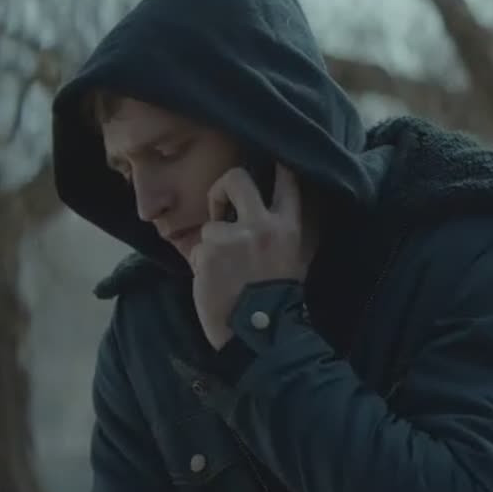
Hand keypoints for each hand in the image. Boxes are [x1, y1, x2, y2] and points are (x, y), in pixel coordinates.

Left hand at [192, 163, 309, 349]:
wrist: (261, 332)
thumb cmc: (278, 299)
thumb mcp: (294, 259)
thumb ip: (282, 233)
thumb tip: (270, 213)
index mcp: (288, 226)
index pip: (287, 181)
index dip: (278, 165)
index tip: (273, 159)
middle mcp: (263, 225)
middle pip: (236, 178)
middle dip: (221, 188)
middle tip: (220, 208)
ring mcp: (234, 237)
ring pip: (210, 225)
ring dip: (211, 247)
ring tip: (224, 272)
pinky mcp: (209, 253)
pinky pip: (197, 250)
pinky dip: (201, 266)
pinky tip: (214, 283)